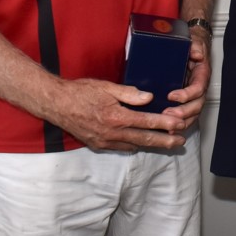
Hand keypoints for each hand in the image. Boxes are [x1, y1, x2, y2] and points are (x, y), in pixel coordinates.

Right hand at [46, 77, 188, 151]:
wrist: (55, 104)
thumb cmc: (80, 92)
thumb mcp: (106, 87)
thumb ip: (129, 93)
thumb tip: (149, 98)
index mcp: (116, 117)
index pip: (147, 122)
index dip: (165, 124)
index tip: (180, 125)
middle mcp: (111, 133)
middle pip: (144, 139)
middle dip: (165, 141)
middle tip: (180, 142)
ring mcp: (104, 141)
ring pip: (134, 145)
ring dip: (152, 145)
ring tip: (168, 143)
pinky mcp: (98, 145)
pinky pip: (121, 148)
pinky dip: (134, 145)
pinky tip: (143, 142)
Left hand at [162, 29, 210, 127]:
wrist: (194, 47)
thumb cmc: (193, 45)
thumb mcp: (194, 41)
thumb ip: (195, 45)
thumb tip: (197, 53)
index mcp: (202, 74)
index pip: (198, 88)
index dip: (187, 94)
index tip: (172, 96)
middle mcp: (199, 87)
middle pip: (196, 105)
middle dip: (183, 113)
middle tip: (167, 115)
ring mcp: (193, 96)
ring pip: (192, 114)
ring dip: (181, 122)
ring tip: (167, 126)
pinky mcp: (186, 100)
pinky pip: (186, 115)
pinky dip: (179, 124)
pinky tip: (168, 129)